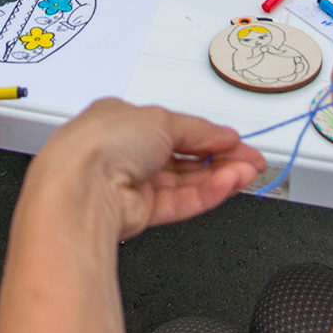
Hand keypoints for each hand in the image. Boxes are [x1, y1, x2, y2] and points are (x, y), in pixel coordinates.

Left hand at [27, 98, 264, 240]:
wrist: (81, 188)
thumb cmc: (101, 144)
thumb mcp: (161, 120)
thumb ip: (199, 130)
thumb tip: (222, 135)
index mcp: (122, 120)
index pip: (175, 128)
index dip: (208, 134)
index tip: (236, 140)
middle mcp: (125, 152)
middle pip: (184, 156)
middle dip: (220, 157)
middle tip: (251, 160)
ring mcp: (132, 184)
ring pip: (185, 181)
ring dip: (219, 176)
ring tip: (247, 173)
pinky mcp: (139, 213)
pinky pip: (180, 202)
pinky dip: (206, 193)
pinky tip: (228, 185)